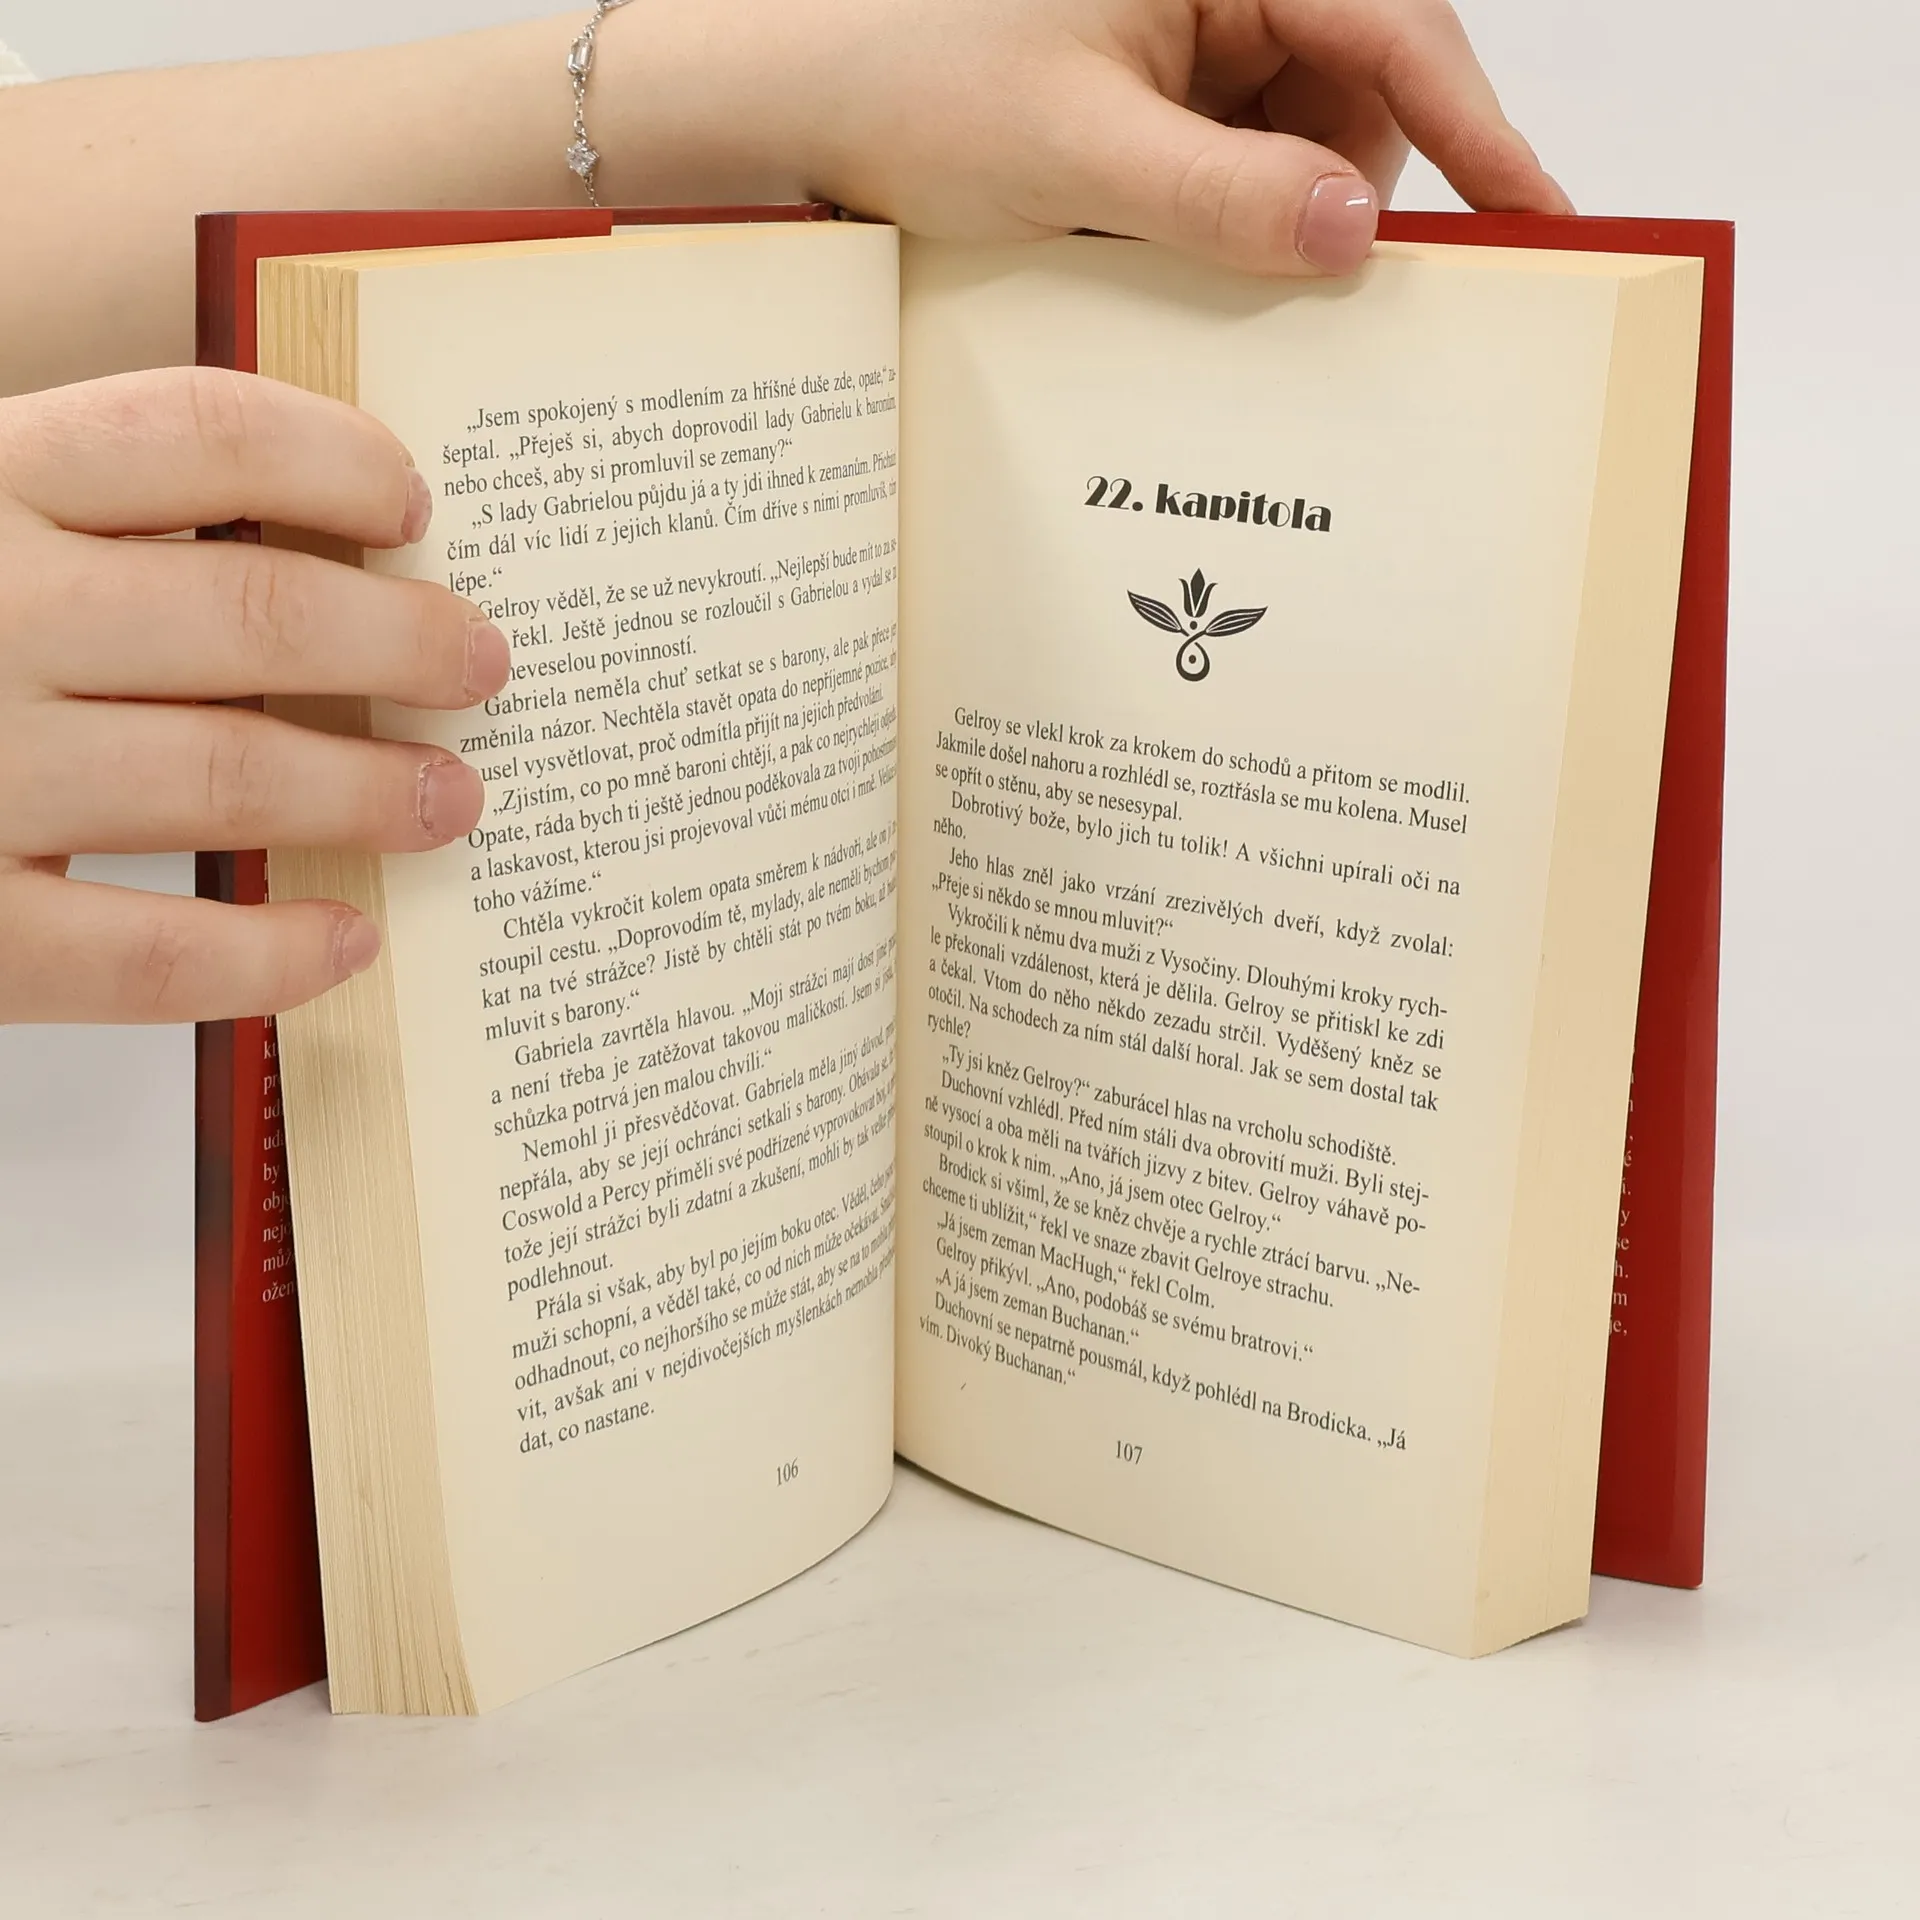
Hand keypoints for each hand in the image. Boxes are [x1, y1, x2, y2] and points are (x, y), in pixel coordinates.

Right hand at [0, 368, 506, 1023]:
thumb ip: (58, 520)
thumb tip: (279, 541)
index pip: (193, 431)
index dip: (332, 457)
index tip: (414, 503)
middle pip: (257, 607)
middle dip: (404, 640)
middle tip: (482, 664)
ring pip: (229, 772)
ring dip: (372, 788)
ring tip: (454, 798)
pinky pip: (151, 954)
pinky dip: (269, 955)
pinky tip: (346, 943)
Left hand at [615, 0, 1569, 277]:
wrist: (799, 99)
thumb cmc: (909, 85)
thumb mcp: (1076, 154)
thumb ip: (1222, 195)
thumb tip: (1354, 234)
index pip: (1392, 24)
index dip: (1477, 126)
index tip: (1540, 215)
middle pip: (1363, 84)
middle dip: (1356, 188)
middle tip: (1340, 294)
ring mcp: (1191, 37)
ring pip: (1307, 134)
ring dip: (1285, 214)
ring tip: (1198, 263)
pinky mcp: (1160, 92)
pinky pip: (1242, 157)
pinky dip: (1235, 218)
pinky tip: (1184, 256)